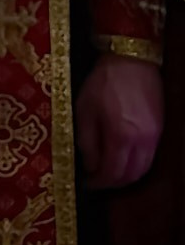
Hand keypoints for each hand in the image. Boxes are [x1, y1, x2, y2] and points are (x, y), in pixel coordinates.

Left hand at [76, 53, 165, 188]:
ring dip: (127, 175)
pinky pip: (150, 156)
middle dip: (113, 183)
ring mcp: (155, 136)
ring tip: (108, 172)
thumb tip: (89, 165)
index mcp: (121, 135)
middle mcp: (143, 140)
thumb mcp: (84, 109)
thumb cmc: (103, 82)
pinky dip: (137, 164)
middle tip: (97, 181)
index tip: (88, 183)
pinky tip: (123, 159)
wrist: (130, 60)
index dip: (99, 182)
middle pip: (132, 175)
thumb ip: (87, 140)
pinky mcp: (160, 129)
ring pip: (144, 168)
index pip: (113, 172)